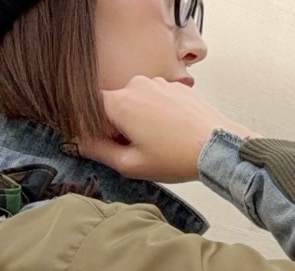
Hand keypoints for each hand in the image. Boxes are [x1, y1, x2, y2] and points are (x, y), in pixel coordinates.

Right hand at [78, 76, 259, 182]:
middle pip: (112, 105)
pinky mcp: (174, 86)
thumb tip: (79, 143)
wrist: (216, 146)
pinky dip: (154, 115)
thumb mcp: (130, 164)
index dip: (91, 129)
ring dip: (136, 121)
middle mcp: (136, 84)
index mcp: (119, 102)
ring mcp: (157, 82)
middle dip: (115, 127)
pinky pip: (154, 99)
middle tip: (132, 152)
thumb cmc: (174, 158)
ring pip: (134, 102)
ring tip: (155, 144)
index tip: (99, 146)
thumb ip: (98, 151)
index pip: (89, 109)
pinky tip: (168, 134)